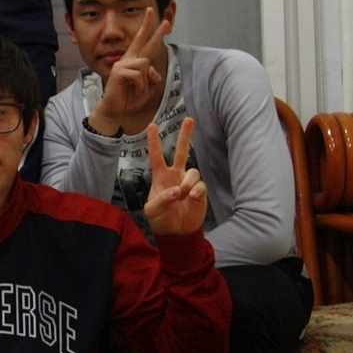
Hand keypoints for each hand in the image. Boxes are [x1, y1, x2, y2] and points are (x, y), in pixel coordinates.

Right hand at [89, 7, 167, 135]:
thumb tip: (152, 69)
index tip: (158, 18)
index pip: (144, 43)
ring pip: (145, 63)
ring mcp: (122, 64)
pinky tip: (135, 92)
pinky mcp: (119, 71)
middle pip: (140, 40)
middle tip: (160, 16)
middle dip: (151, 27)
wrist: (114, 109)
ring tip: (139, 91)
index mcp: (134, 61)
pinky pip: (138, 75)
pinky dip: (141, 86)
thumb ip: (154, 78)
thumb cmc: (129, 98)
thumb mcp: (148, 89)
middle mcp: (128, 59)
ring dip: (146, 81)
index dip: (151, 31)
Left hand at [142, 118, 208, 237]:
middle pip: (181, 151)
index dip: (154, 141)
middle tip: (189, 120)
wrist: (176, 232)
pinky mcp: (200, 192)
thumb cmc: (161, 219)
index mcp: (160, 177)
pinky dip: (196, 190)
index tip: (152, 125)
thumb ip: (161, 199)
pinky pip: (200, 185)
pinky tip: (192, 198)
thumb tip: (177, 190)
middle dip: (185, 135)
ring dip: (188, 181)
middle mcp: (175, 175)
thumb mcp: (152, 211)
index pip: (156, 156)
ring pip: (192, 171)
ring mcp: (188, 182)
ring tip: (183, 194)